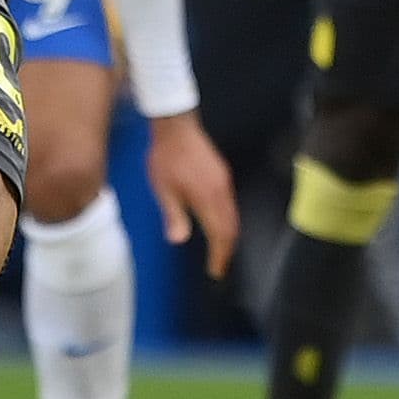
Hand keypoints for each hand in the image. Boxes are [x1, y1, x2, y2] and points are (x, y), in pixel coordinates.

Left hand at [145, 111, 240, 278]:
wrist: (176, 126)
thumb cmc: (166, 158)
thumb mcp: (163, 189)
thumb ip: (174, 215)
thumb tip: (179, 240)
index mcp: (207, 198)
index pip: (220, 235)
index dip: (219, 256)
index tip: (215, 271)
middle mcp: (221, 192)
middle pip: (232, 228)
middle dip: (227, 251)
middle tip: (219, 267)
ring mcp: (224, 182)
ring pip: (234, 217)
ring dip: (229, 237)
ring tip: (220, 251)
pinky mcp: (223, 175)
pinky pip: (231, 205)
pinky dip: (228, 222)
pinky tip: (219, 226)